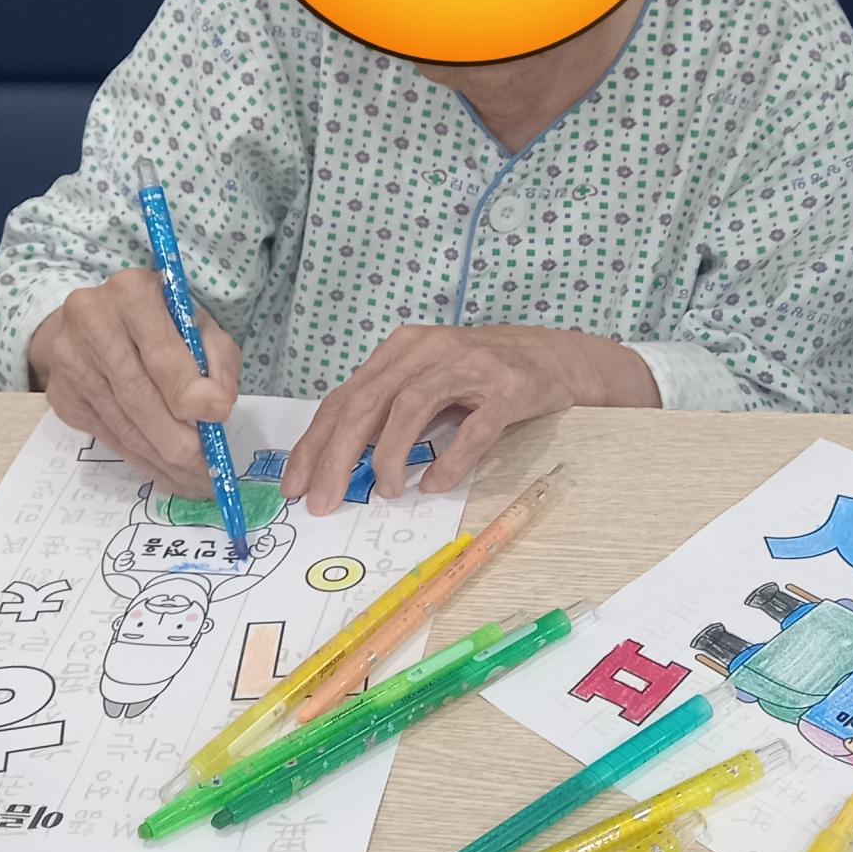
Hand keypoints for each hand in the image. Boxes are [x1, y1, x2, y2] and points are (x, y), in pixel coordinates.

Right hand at [28, 269, 240, 496]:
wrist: (98, 319)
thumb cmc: (161, 321)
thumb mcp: (198, 324)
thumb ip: (217, 359)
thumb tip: (217, 408)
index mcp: (132, 293)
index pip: (161, 354)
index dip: (191, 391)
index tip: (220, 416)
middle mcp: (90, 321)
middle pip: (138, 396)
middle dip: (178, 441)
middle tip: (208, 471)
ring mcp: (68, 360)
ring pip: (122, 423)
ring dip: (161, 460)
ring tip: (193, 481)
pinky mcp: (60, 394)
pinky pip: (106, 435)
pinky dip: (140, 458)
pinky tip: (165, 471)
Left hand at [281, 324, 656, 511]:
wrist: (556, 358)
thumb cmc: (481, 376)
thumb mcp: (427, 384)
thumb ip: (387, 415)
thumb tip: (340, 465)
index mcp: (402, 350)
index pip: (345, 398)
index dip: (315, 443)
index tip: (297, 485)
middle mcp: (430, 350)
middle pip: (368, 401)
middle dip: (338, 455)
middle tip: (324, 501)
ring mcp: (470, 366)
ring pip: (411, 406)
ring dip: (390, 455)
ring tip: (385, 492)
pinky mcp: (508, 389)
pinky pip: (473, 428)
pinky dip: (451, 459)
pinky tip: (437, 484)